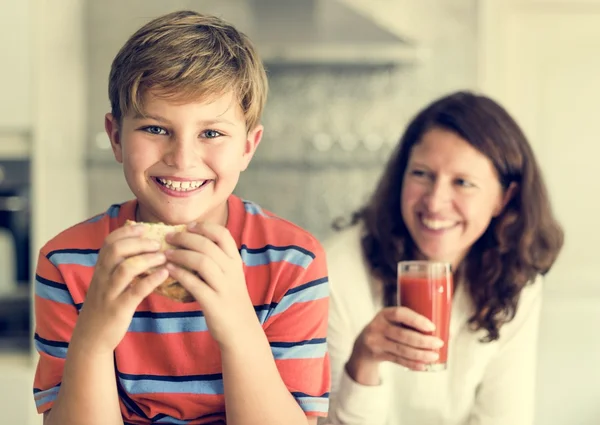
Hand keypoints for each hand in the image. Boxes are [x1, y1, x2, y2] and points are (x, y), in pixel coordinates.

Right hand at [71, 224, 168, 353]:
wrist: (91, 338)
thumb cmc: (105, 306)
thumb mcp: (106, 283)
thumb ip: (118, 266)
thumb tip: (141, 248)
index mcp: (100, 269)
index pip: (108, 242)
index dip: (126, 232)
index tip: (143, 227)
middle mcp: (102, 278)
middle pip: (115, 250)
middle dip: (138, 242)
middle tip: (157, 243)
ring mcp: (110, 293)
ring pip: (125, 269)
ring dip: (146, 259)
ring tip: (163, 256)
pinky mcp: (119, 308)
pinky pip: (136, 291)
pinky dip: (151, 280)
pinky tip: (164, 273)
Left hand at [164, 222, 257, 346]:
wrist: (241, 330)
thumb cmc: (230, 300)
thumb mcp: (230, 276)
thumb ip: (217, 260)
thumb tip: (191, 242)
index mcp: (235, 261)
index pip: (223, 234)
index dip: (204, 227)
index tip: (188, 226)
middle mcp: (232, 271)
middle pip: (207, 245)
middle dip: (185, 238)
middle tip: (168, 237)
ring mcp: (224, 287)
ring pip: (201, 261)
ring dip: (180, 254)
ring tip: (166, 253)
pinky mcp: (214, 303)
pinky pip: (194, 284)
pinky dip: (179, 274)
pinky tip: (168, 271)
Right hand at [347, 307, 443, 381]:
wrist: (362, 346)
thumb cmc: (387, 330)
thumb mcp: (392, 321)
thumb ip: (411, 323)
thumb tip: (447, 330)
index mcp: (384, 313)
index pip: (400, 314)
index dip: (416, 320)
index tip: (432, 327)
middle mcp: (377, 326)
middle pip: (402, 334)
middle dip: (423, 341)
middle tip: (438, 343)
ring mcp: (375, 342)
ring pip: (401, 349)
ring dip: (420, 354)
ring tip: (434, 356)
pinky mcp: (377, 355)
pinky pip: (397, 360)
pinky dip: (412, 364)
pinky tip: (423, 366)